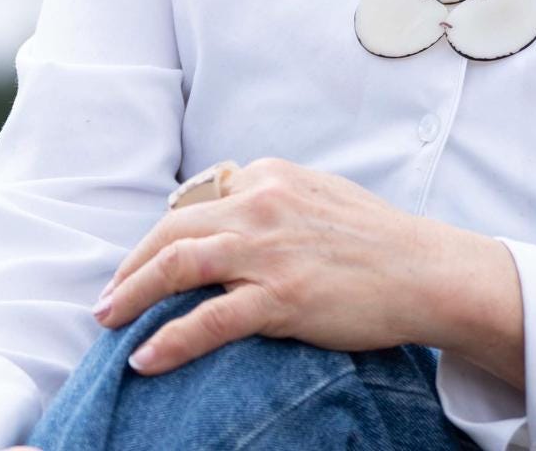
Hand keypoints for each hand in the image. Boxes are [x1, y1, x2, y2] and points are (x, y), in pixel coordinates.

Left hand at [89, 155, 515, 378]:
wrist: (429, 271)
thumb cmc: (378, 241)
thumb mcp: (318, 196)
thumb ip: (272, 201)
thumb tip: (230, 217)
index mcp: (267, 177)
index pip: (193, 204)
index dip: (159, 239)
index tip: (142, 267)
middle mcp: (261, 203)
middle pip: (172, 230)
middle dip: (131, 267)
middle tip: (107, 300)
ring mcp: (269, 250)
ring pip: (177, 265)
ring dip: (132, 295)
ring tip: (108, 321)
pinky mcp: (282, 296)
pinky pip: (209, 320)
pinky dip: (170, 339)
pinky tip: (145, 358)